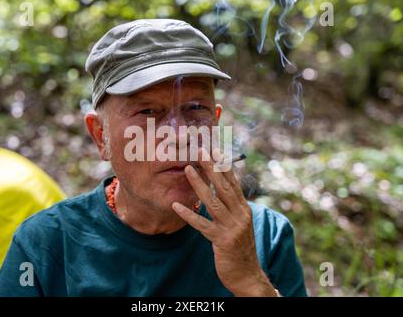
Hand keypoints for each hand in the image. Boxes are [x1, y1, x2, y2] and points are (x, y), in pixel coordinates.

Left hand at [172, 148, 276, 296]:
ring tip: (187, 169)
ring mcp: (232, 228)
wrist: (247, 275)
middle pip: (224, 187)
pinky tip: (176, 205)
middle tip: (200, 151)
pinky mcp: (222, 241)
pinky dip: (189, 215)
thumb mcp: (239, 225)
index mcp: (244, 210)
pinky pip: (202, 225)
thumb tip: (222, 192)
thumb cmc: (240, 248)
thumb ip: (232, 208)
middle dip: (212, 167)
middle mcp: (240, 215)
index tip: (215, 150)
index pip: (233, 183)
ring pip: (213, 202)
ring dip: (199, 184)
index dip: (224, 166)